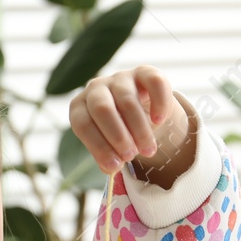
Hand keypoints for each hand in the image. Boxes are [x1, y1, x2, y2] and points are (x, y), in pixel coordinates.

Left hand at [69, 65, 189, 177]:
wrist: (139, 110)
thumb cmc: (119, 131)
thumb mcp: (109, 145)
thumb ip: (108, 156)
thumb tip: (112, 168)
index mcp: (81, 107)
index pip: (83, 124)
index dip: (98, 147)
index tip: (115, 166)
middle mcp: (96, 88)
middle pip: (102, 109)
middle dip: (117, 136)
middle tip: (131, 156)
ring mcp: (119, 78)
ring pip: (127, 100)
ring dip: (139, 129)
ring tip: (148, 150)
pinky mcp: (143, 72)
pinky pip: (153, 82)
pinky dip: (158, 103)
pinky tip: (159, 121)